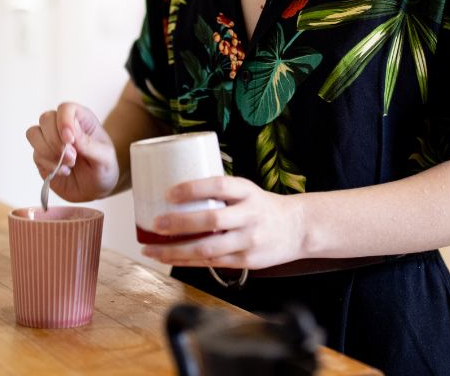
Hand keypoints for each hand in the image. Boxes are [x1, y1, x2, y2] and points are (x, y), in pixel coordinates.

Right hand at [25, 103, 119, 202]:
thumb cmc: (103, 168)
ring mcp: (50, 140)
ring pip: (34, 133)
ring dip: (48, 151)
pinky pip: (36, 154)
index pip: (66, 108)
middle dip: (56, 140)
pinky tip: (64, 171)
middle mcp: (63, 126)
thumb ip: (89, 144)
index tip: (70, 140)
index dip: (64, 121)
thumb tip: (71, 132)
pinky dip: (49, 165)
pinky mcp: (41, 156)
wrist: (95, 190)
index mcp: (82, 119)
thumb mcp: (105, 158)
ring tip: (69, 164)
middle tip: (73, 157)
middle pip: (46, 118)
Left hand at [140, 176, 306, 270]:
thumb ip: (219, 194)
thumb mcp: (247, 191)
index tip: (169, 193)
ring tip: (152, 250)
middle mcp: (249, 216)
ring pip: (208, 248)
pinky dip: (187, 262)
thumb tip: (173, 194)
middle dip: (179, 223)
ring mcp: (248, 240)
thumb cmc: (262, 207)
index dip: (193, 188)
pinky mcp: (246, 261)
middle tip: (155, 223)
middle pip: (211, 220)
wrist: (297, 228)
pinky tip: (170, 259)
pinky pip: (211, 264)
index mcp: (248, 192)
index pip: (219, 186)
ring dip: (175, 251)